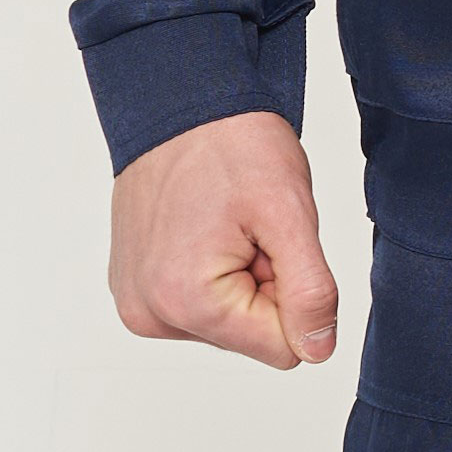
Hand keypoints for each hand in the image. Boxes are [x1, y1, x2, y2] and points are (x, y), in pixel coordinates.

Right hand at [108, 110, 340, 371]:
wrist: (178, 101)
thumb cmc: (229, 144)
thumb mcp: (289, 215)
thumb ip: (311, 292)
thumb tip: (317, 350)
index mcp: (186, 303)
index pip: (283, 350)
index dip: (292, 293)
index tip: (270, 243)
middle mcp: (150, 314)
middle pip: (249, 337)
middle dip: (263, 284)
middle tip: (248, 227)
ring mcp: (136, 302)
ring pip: (226, 322)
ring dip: (239, 276)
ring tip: (225, 223)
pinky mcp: (134, 288)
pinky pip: (197, 304)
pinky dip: (211, 270)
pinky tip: (203, 228)